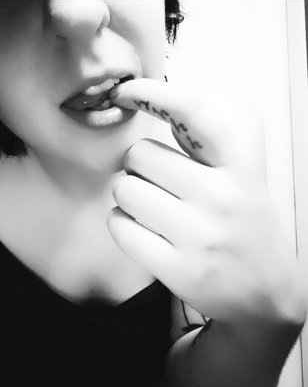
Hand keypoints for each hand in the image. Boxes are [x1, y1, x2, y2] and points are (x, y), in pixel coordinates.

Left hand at [108, 78, 306, 330]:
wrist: (266, 296)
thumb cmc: (243, 225)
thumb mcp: (242, 175)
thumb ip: (205, 140)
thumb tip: (147, 97)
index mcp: (243, 166)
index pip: (197, 112)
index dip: (156, 94)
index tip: (128, 91)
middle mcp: (224, 198)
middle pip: (140, 154)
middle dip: (139, 166)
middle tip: (160, 184)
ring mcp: (201, 236)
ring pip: (124, 190)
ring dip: (129, 196)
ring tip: (155, 210)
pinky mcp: (178, 270)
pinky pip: (120, 227)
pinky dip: (123, 225)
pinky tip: (145, 230)